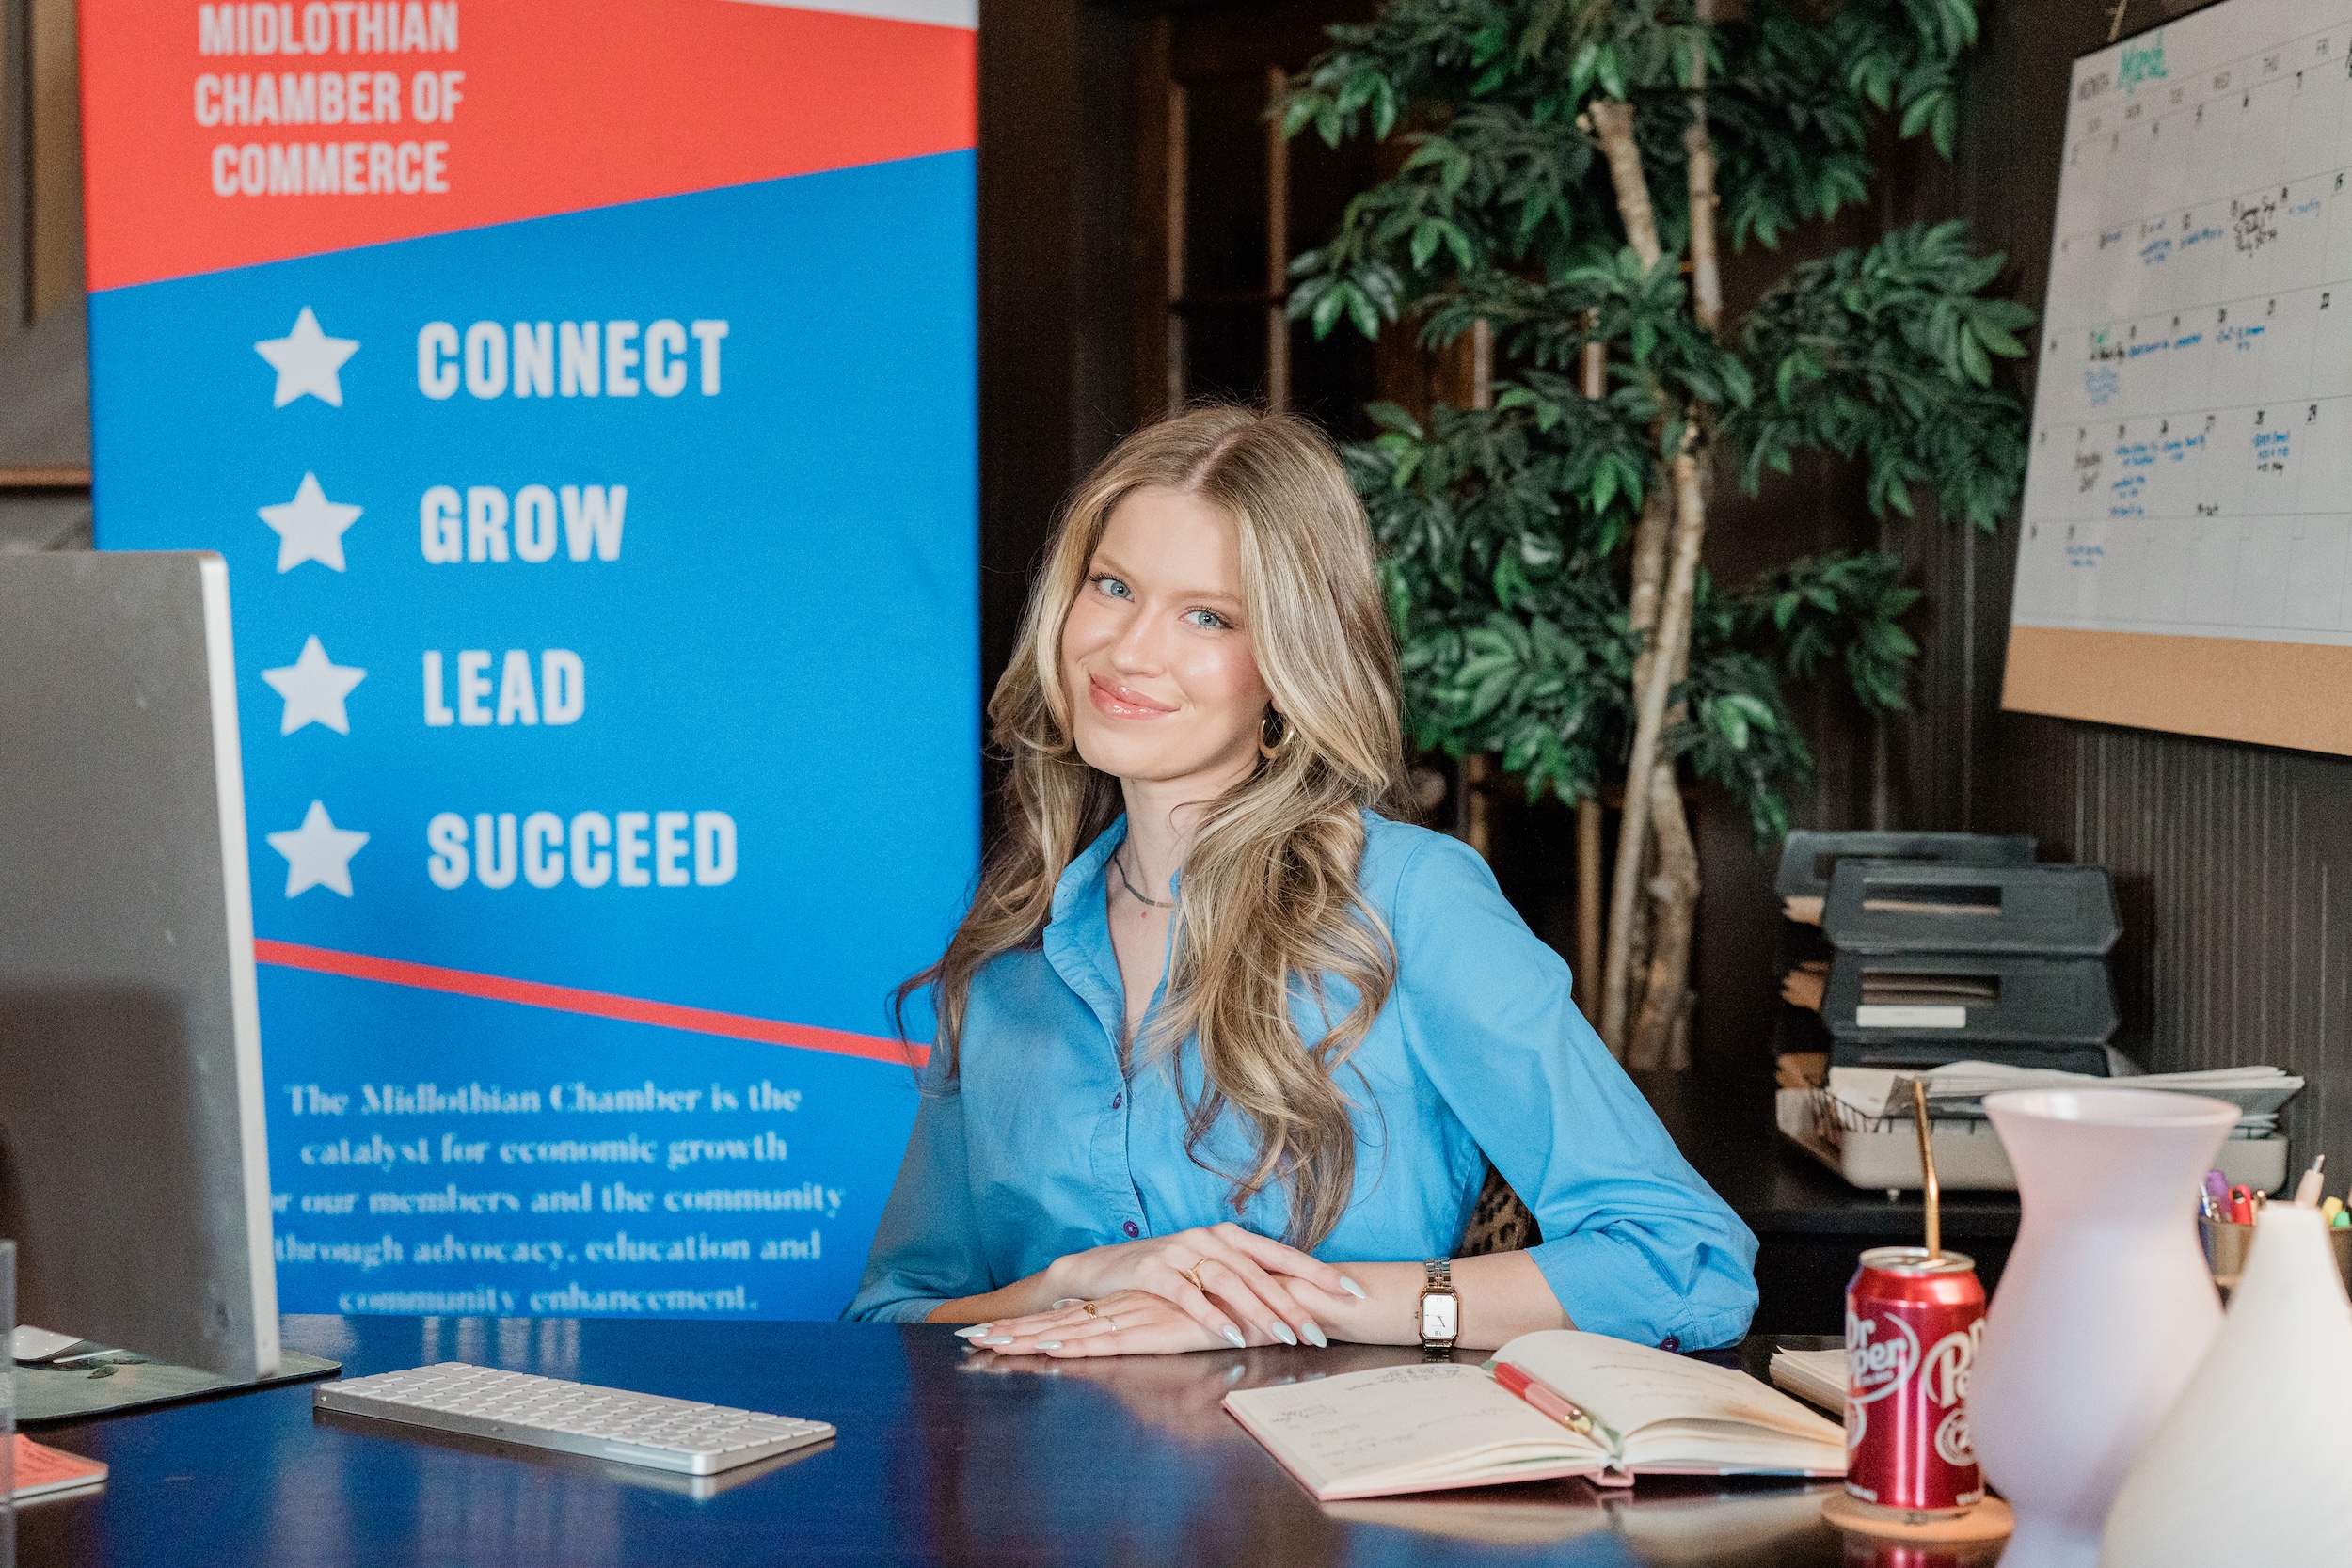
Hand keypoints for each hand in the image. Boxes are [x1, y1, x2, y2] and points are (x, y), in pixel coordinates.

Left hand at [956, 1289, 1246, 1357]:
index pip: (1074, 1319)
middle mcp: (1130, 1310)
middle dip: (1015, 1331)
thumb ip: (1169, 1331)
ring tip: (985, 1342)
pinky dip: (1076, 1343)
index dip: (1031, 1325)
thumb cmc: (1246, 1318)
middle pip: (1062, 1323)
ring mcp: (1140, 1317)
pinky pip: (1109, 1339)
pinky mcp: (1155, 1329)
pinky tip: (1046, 1345)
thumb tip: (1140, 1338)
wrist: (1282, 1301)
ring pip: (1076, 1330)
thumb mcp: (1198, 1330)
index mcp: (1135, 1309)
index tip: (992, 1331)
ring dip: (1028, 1337)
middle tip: (968, 1335)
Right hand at [977, 1221, 1366, 1354]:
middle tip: (1321, 1331)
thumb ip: (1245, 1282)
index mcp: (1228, 1235)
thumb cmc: (1163, 1274)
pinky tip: (1232, 1335)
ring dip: (1259, 1310)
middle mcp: (1208, 1237)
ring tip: (1285, 1336)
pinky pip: (1188, 1295)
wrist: (1100, 1269)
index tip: (1353, 1292)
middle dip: (1294, 1302)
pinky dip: (1212, 1316)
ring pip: (1229, 1280)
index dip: (1318, 1271)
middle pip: (1260, 1271)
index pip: (1282, 1253)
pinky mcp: (1151, 1269)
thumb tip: (1295, 1307)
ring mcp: (1179, 1250)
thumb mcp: (1207, 1272)